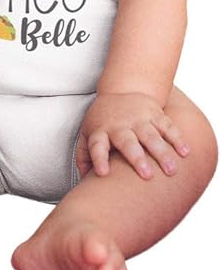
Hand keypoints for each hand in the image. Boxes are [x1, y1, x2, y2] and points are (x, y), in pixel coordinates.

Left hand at [75, 92, 190, 179]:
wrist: (122, 88)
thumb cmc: (103, 120)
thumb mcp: (88, 133)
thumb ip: (84, 157)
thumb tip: (84, 181)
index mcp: (101, 131)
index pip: (97, 145)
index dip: (98, 159)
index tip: (103, 173)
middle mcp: (119, 125)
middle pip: (127, 142)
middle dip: (137, 158)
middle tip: (147, 175)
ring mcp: (138, 118)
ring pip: (151, 135)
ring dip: (162, 152)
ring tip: (171, 170)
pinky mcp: (155, 113)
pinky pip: (167, 125)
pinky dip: (177, 138)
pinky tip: (185, 152)